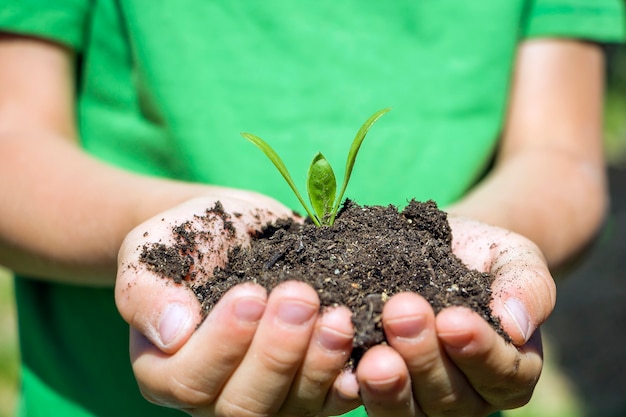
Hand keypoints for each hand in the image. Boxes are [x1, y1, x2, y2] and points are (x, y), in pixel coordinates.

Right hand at [115, 195, 358, 415]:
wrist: (237, 232)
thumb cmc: (189, 238)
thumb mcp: (151, 249)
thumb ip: (145, 290)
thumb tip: (172, 331)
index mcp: (168, 371)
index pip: (189, 382)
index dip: (222, 344)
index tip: (250, 292)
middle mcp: (217, 396)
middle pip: (245, 407)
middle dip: (277, 354)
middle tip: (301, 298)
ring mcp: (269, 395)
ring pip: (293, 408)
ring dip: (319, 365)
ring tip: (338, 316)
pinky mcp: (311, 383)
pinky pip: (332, 398)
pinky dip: (351, 378)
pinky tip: (367, 348)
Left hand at [341, 216, 554, 416]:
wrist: (441, 247)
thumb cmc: (485, 255)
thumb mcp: (516, 259)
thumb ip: (527, 287)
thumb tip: (517, 325)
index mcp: (510, 369)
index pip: (503, 373)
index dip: (479, 350)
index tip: (453, 319)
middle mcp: (468, 395)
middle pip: (451, 396)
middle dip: (424, 356)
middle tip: (400, 313)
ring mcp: (422, 399)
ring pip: (408, 410)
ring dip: (389, 383)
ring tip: (372, 353)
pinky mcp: (381, 390)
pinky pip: (366, 400)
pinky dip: (352, 386)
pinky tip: (342, 366)